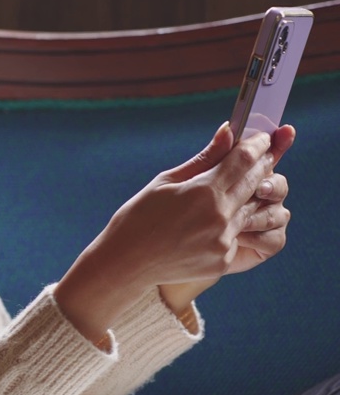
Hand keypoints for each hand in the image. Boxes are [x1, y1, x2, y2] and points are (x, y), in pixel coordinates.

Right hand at [55, 121, 294, 344]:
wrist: (126, 263)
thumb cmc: (139, 217)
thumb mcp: (167, 181)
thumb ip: (204, 158)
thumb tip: (229, 131)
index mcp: (204, 193)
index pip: (243, 161)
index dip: (257, 145)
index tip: (264, 137)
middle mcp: (219, 218)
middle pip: (254, 183)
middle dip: (263, 166)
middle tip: (267, 154)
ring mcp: (223, 243)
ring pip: (251, 211)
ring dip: (254, 195)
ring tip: (250, 184)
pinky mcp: (222, 262)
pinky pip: (238, 236)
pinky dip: (236, 224)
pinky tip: (226, 218)